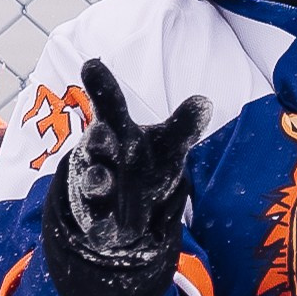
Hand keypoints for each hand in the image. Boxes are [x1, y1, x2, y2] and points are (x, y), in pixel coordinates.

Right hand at [41, 59, 210, 295]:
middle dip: (99, 140)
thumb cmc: (145, 162)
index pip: (109, 103)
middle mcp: (102, 156)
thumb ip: (182, 126)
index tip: (91, 64)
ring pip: (93, 182)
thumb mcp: (168, 145)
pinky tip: (111, 231)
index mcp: (116, 130)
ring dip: (96, 181)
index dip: (101, 85)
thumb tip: (204, 101)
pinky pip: (98, 224)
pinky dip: (102, 226)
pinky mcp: (98, 221)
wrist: (122, 207)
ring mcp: (97, 188)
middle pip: (98, 143)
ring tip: (101, 180)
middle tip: (103, 133)